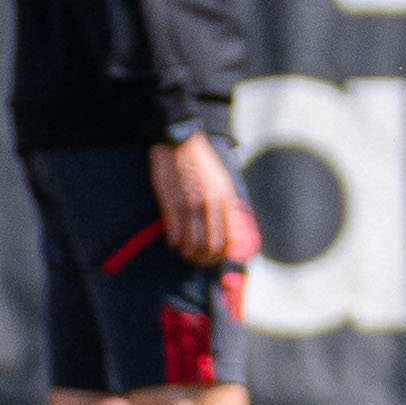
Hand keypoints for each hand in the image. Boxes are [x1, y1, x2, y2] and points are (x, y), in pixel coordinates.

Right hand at [149, 131, 242, 266]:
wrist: (180, 144)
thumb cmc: (201, 164)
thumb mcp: (223, 183)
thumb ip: (228, 207)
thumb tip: (234, 232)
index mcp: (226, 200)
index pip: (228, 239)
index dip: (221, 255)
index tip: (214, 259)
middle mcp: (210, 204)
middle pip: (210, 245)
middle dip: (203, 259)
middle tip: (197, 260)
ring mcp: (190, 204)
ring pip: (191, 243)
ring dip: (187, 253)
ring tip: (184, 253)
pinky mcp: (171, 203)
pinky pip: (174, 233)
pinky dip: (174, 242)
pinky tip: (173, 241)